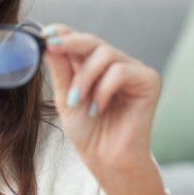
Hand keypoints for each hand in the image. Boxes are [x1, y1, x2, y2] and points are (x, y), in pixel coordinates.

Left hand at [42, 24, 160, 177]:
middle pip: (93, 41)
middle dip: (70, 43)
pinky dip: (103, 89)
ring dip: (85, 77)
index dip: (63, 33)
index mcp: (96, 67)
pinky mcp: (149, 81)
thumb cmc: (88, 134)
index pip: (81, 41)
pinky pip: (120, 71)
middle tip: (50, 46)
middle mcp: (117, 65)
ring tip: (78, 101)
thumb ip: (61, 70)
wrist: (107, 161)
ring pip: (105, 54)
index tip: (44, 34)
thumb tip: (48, 41)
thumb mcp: (66, 98)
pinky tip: (97, 109)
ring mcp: (134, 71)